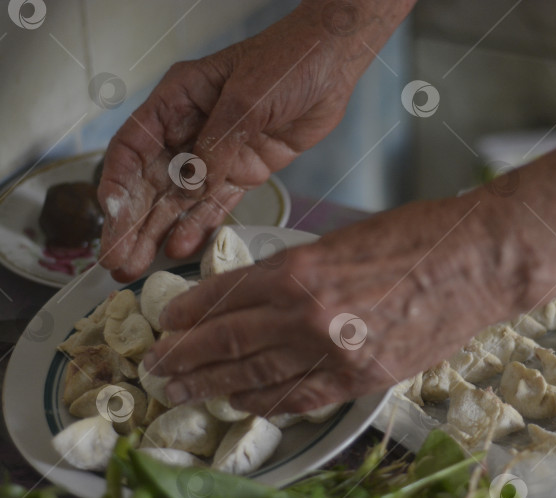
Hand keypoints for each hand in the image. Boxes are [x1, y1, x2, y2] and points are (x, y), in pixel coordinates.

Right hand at [98, 8, 359, 281]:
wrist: (332, 67)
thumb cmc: (288, 62)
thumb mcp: (246, 99)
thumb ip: (218, 144)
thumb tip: (193, 186)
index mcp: (177, 100)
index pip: (134, 146)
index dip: (118, 184)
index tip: (111, 217)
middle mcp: (190, 128)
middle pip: (150, 181)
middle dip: (132, 221)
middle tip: (117, 258)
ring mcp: (218, 153)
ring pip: (179, 199)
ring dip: (158, 232)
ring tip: (136, 264)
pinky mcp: (244, 171)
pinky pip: (215, 204)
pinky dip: (198, 226)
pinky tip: (180, 248)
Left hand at [142, 192, 555, 414]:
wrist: (478, 262)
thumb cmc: (419, 237)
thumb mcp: (345, 240)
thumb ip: (299, 271)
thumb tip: (261, 294)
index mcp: (300, 270)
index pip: (226, 297)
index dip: (189, 313)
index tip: (168, 323)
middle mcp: (307, 316)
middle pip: (228, 343)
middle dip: (185, 357)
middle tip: (158, 367)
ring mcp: (334, 353)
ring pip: (255, 377)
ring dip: (213, 386)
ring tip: (183, 391)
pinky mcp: (361, 379)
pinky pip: (299, 397)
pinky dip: (266, 403)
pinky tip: (241, 403)